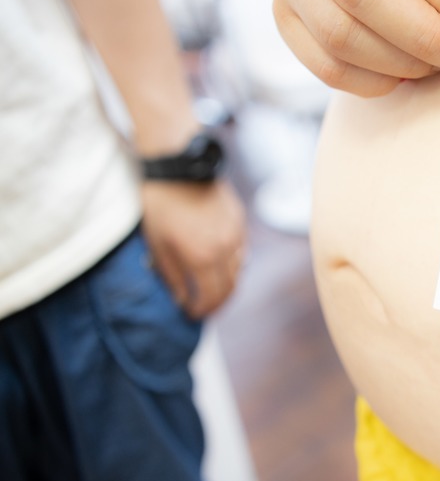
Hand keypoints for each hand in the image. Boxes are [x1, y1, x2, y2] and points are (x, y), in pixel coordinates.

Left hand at [140, 180, 245, 318]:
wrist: (179, 167)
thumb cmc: (161, 206)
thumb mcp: (157, 245)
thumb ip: (172, 277)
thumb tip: (182, 300)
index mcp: (201, 257)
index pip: (210, 297)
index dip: (201, 310)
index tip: (191, 314)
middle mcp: (224, 250)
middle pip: (229, 288)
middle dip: (217, 303)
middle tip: (203, 308)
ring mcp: (236, 235)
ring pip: (239, 271)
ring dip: (226, 284)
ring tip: (210, 288)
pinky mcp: (240, 222)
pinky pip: (241, 252)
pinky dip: (232, 264)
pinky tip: (218, 264)